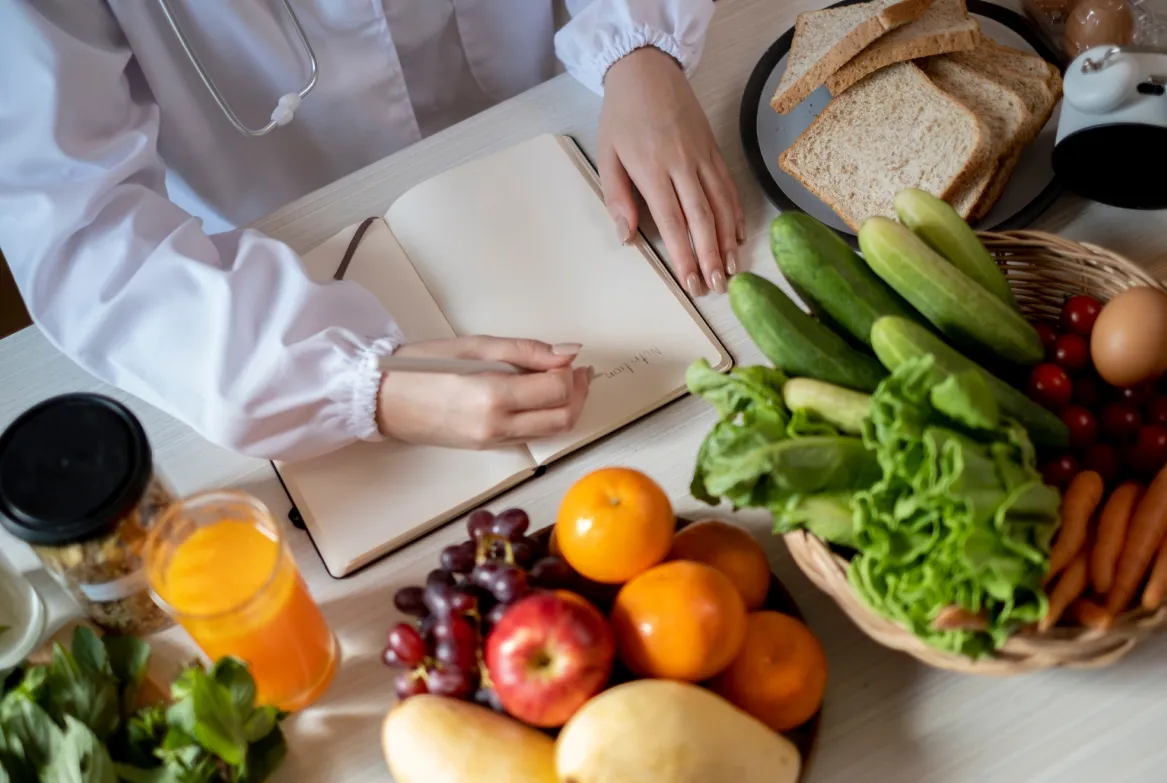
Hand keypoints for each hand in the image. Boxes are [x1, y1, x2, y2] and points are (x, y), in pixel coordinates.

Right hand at [376, 336, 590, 448]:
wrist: (382, 401)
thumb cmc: (420, 367)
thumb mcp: (474, 346)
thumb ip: (526, 350)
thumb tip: (568, 353)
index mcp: (492, 396)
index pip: (556, 390)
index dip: (572, 373)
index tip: (569, 359)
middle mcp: (496, 426)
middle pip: (563, 418)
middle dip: (579, 393)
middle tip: (578, 371)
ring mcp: (493, 441)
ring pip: (552, 432)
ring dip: (567, 407)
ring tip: (562, 382)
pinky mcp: (488, 448)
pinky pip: (531, 436)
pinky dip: (546, 417)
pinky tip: (538, 397)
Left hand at [599, 47, 743, 297]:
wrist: (646, 70)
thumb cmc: (622, 116)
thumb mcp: (607, 156)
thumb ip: (617, 198)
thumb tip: (626, 237)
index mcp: (652, 169)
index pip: (672, 221)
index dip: (684, 254)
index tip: (691, 281)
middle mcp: (682, 164)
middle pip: (702, 218)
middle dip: (710, 255)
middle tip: (717, 286)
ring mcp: (702, 156)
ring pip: (721, 204)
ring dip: (728, 240)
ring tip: (732, 269)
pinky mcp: (714, 148)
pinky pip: (729, 185)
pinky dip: (736, 212)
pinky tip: (739, 235)